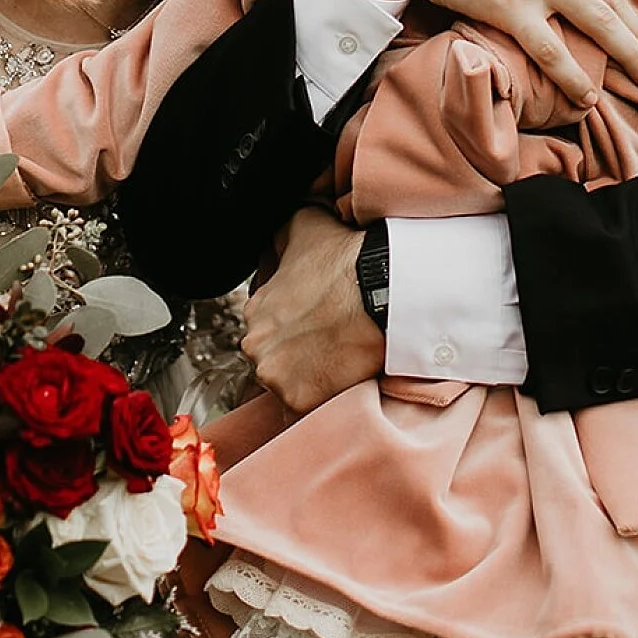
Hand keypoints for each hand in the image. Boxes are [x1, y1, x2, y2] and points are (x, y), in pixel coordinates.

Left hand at [240, 207, 383, 415]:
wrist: (383, 291)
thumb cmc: (348, 260)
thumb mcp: (304, 227)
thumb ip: (282, 236)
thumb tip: (277, 240)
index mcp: (255, 310)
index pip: (268, 328)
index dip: (296, 328)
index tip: (318, 327)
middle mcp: (256, 345)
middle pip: (274, 359)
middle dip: (298, 356)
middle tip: (330, 345)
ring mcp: (275, 376)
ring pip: (287, 385)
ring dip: (309, 379)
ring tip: (339, 362)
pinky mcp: (299, 400)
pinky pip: (306, 410)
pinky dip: (322, 400)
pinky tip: (341, 382)